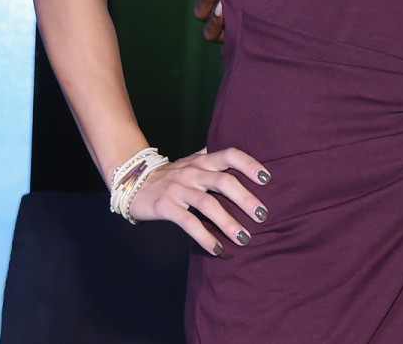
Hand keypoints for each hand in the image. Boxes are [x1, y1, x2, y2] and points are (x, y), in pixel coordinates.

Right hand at [125, 146, 270, 255]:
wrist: (135, 183)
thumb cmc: (174, 175)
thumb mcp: (194, 162)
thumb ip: (215, 162)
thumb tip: (249, 164)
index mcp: (203, 159)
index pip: (230, 155)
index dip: (250, 164)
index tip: (268, 179)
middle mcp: (192, 171)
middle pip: (224, 182)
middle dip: (246, 199)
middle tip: (263, 215)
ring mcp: (178, 188)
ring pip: (208, 204)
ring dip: (229, 222)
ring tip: (245, 238)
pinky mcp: (165, 206)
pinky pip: (189, 223)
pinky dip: (205, 236)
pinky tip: (218, 248)